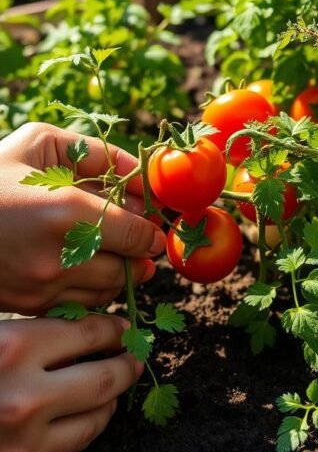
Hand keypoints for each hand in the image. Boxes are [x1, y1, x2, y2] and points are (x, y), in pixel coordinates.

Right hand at [0, 122, 165, 313]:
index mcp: (66, 212)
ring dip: (119, 274)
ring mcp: (42, 287)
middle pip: (130, 269)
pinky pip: (82, 307)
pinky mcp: (29, 307)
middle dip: (139, 254)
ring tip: (110, 251)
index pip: (139, 235)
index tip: (154, 224)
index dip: (152, 230)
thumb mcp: (39, 144)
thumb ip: (97, 154)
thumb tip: (142, 176)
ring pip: (109, 292)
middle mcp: (59, 256)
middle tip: (137, 238)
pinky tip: (82, 268)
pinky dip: (92, 290)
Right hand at [0, 314, 141, 451]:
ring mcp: (26, 435)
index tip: (120, 324)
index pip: (89, 332)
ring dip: (115, 394)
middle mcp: (26, 391)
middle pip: (103, 374)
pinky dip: (94, 421)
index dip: (112, 327)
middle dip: (126, 362)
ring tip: (120, 378)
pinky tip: (95, 409)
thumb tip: (79, 319)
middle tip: (134, 352)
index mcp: (14, 346)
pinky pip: (77, 440)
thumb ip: (27, 328)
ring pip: (98, 412)